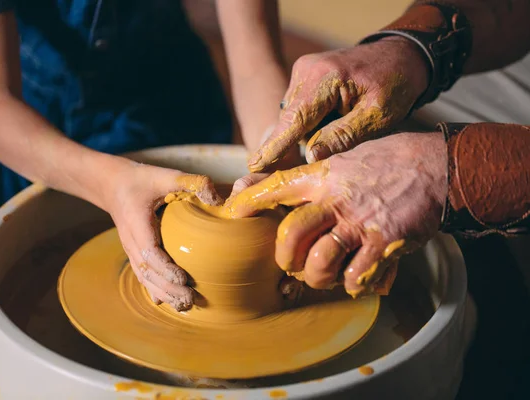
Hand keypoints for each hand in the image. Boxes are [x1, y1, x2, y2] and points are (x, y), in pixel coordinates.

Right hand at [107, 161, 221, 310]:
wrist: (112, 184)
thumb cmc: (141, 180)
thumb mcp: (166, 175)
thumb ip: (192, 183)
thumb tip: (218, 201)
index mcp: (137, 224)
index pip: (150, 252)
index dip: (166, 268)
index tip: (183, 278)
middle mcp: (131, 241)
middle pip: (147, 272)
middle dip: (168, 289)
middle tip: (190, 300)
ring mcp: (131, 249)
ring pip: (144, 277)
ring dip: (163, 293)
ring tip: (183, 306)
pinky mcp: (134, 251)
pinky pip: (142, 275)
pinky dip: (154, 289)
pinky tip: (166, 302)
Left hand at [227, 131, 446, 296]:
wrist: (436, 165)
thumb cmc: (389, 161)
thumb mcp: (345, 158)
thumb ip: (314, 177)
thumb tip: (277, 188)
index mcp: (324, 176)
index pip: (277, 186)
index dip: (251, 200)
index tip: (233, 211)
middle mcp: (336, 199)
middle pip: (291, 235)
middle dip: (285, 258)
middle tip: (291, 265)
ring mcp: (360, 222)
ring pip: (320, 262)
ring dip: (318, 277)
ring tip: (324, 275)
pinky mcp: (385, 242)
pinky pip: (356, 277)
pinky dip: (352, 284)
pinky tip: (356, 278)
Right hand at [247, 37, 429, 172]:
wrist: (400, 54)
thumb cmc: (395, 85)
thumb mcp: (378, 116)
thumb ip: (344, 136)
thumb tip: (311, 157)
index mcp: (325, 78)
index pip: (294, 119)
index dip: (275, 146)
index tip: (255, 166)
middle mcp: (306, 71)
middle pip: (289, 120)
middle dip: (293, 144)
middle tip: (301, 161)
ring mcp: (302, 71)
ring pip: (293, 116)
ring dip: (305, 133)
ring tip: (333, 132)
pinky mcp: (304, 75)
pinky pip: (298, 108)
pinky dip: (309, 122)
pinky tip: (330, 123)